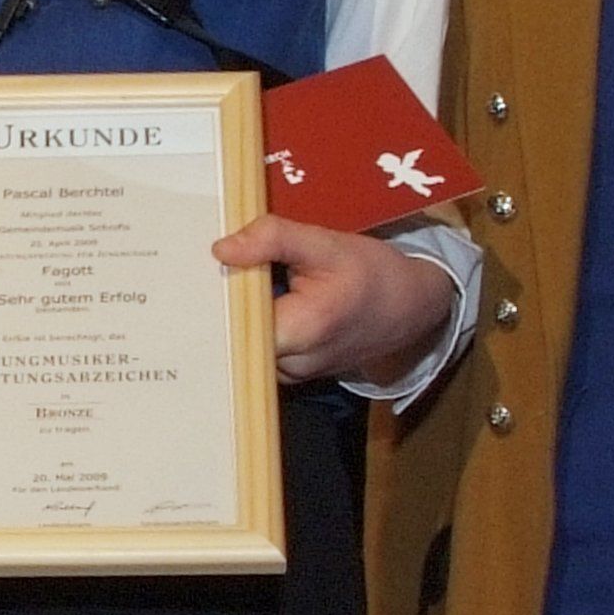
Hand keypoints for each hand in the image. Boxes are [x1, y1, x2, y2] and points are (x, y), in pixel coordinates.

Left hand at [210, 217, 456, 387]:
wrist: (409, 306)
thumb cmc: (371, 273)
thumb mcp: (325, 244)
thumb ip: (273, 239)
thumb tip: (221, 249)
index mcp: (300, 332)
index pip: (233, 323)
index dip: (215, 297)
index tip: (204, 272)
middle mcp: (292, 365)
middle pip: (234, 337)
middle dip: (224, 304)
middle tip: (215, 272)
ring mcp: (291, 375)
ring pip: (244, 345)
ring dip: (239, 316)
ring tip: (245, 285)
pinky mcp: (290, 375)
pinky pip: (257, 351)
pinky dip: (252, 328)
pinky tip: (258, 302)